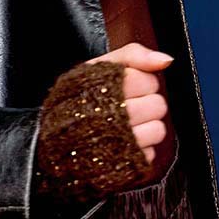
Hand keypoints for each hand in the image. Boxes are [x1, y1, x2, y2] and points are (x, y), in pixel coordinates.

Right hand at [85, 42, 172, 163]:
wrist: (52, 141)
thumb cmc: (75, 100)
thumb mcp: (96, 66)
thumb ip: (133, 54)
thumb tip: (165, 60)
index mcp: (107, 87)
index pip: (149, 81)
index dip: (139, 82)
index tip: (122, 86)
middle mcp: (113, 115)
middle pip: (158, 105)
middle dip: (145, 104)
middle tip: (122, 106)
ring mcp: (119, 144)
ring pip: (158, 130)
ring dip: (145, 128)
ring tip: (123, 126)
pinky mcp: (123, 164)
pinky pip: (150, 154)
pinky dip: (138, 149)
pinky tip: (121, 144)